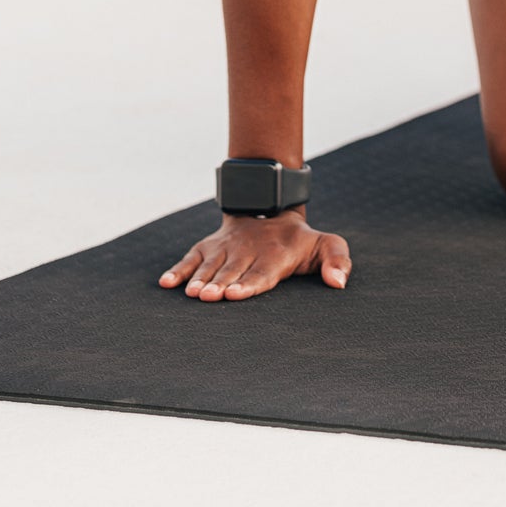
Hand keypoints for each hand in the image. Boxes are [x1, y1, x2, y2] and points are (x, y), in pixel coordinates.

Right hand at [158, 212, 350, 302]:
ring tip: (192, 293)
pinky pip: (191, 257)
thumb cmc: (300, 242)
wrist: (270, 210)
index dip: (247, 284)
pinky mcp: (209, 246)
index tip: (234, 294)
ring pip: (211, 265)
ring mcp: (226, 248)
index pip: (261, 274)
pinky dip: (179, 269)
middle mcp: (248, 252)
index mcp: (276, 257)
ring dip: (200, 278)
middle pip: (232, 271)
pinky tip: (166, 283)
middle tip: (208, 297)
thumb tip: (339, 283)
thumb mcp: (326, 244)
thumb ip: (337, 261)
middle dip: (220, 284)